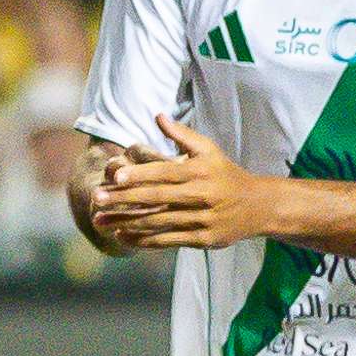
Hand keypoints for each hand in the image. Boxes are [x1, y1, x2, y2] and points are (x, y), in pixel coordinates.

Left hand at [90, 114, 277, 250]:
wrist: (259, 206)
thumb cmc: (226, 174)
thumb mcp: (209, 150)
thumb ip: (181, 135)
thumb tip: (158, 115)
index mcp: (200, 171)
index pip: (165, 172)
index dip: (139, 174)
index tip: (115, 176)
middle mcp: (201, 195)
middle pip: (157, 198)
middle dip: (124, 199)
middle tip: (96, 198)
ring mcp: (202, 219)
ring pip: (159, 222)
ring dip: (127, 222)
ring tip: (99, 221)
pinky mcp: (203, 239)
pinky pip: (168, 240)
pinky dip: (144, 240)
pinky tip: (122, 236)